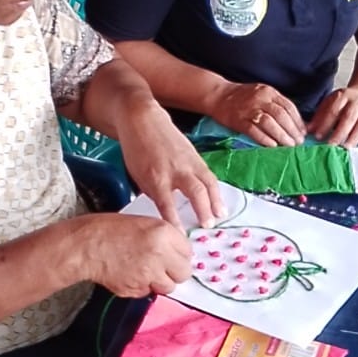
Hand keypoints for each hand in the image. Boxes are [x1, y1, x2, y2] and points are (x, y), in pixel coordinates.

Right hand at [84, 214, 192, 297]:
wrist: (86, 246)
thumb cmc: (110, 231)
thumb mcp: (144, 223)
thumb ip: (165, 237)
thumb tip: (179, 252)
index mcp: (163, 233)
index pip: (188, 251)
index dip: (180, 255)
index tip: (175, 256)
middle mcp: (159, 254)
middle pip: (184, 273)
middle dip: (175, 272)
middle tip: (163, 267)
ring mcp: (149, 274)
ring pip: (168, 287)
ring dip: (159, 282)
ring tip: (144, 270)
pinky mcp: (137, 288)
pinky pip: (148, 292)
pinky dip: (142, 287)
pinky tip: (131, 274)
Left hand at [116, 102, 223, 228]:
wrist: (143, 120)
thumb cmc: (137, 149)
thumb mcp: (139, 176)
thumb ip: (155, 194)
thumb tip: (167, 212)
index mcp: (156, 177)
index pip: (167, 204)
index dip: (175, 222)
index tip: (181, 236)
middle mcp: (175, 170)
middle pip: (194, 192)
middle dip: (203, 210)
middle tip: (208, 225)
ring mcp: (188, 162)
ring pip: (208, 183)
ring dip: (216, 201)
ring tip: (221, 215)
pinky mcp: (196, 157)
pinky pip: (209, 176)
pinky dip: (215, 190)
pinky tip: (218, 202)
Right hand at [212, 82, 305, 146]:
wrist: (218, 95)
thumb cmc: (242, 97)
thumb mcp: (262, 94)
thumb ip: (276, 105)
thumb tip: (294, 122)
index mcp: (268, 92)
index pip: (288, 106)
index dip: (298, 121)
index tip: (303, 132)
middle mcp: (260, 99)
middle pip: (281, 115)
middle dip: (292, 131)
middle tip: (298, 142)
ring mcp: (249, 109)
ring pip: (269, 123)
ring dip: (281, 136)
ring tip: (288, 145)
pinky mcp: (238, 120)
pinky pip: (254, 131)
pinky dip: (264, 139)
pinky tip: (272, 145)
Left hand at [307, 87, 357, 147]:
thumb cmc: (347, 102)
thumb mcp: (331, 103)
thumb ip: (319, 116)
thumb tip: (307, 130)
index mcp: (343, 96)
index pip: (333, 110)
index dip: (325, 123)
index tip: (317, 136)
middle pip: (349, 117)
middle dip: (339, 132)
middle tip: (331, 145)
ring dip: (355, 136)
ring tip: (346, 148)